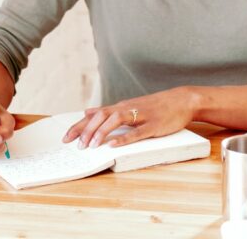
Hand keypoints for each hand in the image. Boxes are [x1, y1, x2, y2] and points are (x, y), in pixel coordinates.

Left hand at [61, 87, 195, 148]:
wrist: (181, 100)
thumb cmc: (155, 106)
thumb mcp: (129, 106)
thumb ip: (108, 111)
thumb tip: (87, 112)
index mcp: (120, 107)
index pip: (94, 115)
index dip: (79, 126)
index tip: (65, 138)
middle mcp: (127, 109)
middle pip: (101, 116)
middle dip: (87, 130)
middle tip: (76, 146)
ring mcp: (140, 116)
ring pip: (116, 120)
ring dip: (102, 132)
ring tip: (91, 145)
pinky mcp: (153, 125)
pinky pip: (136, 132)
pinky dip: (124, 138)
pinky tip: (114, 145)